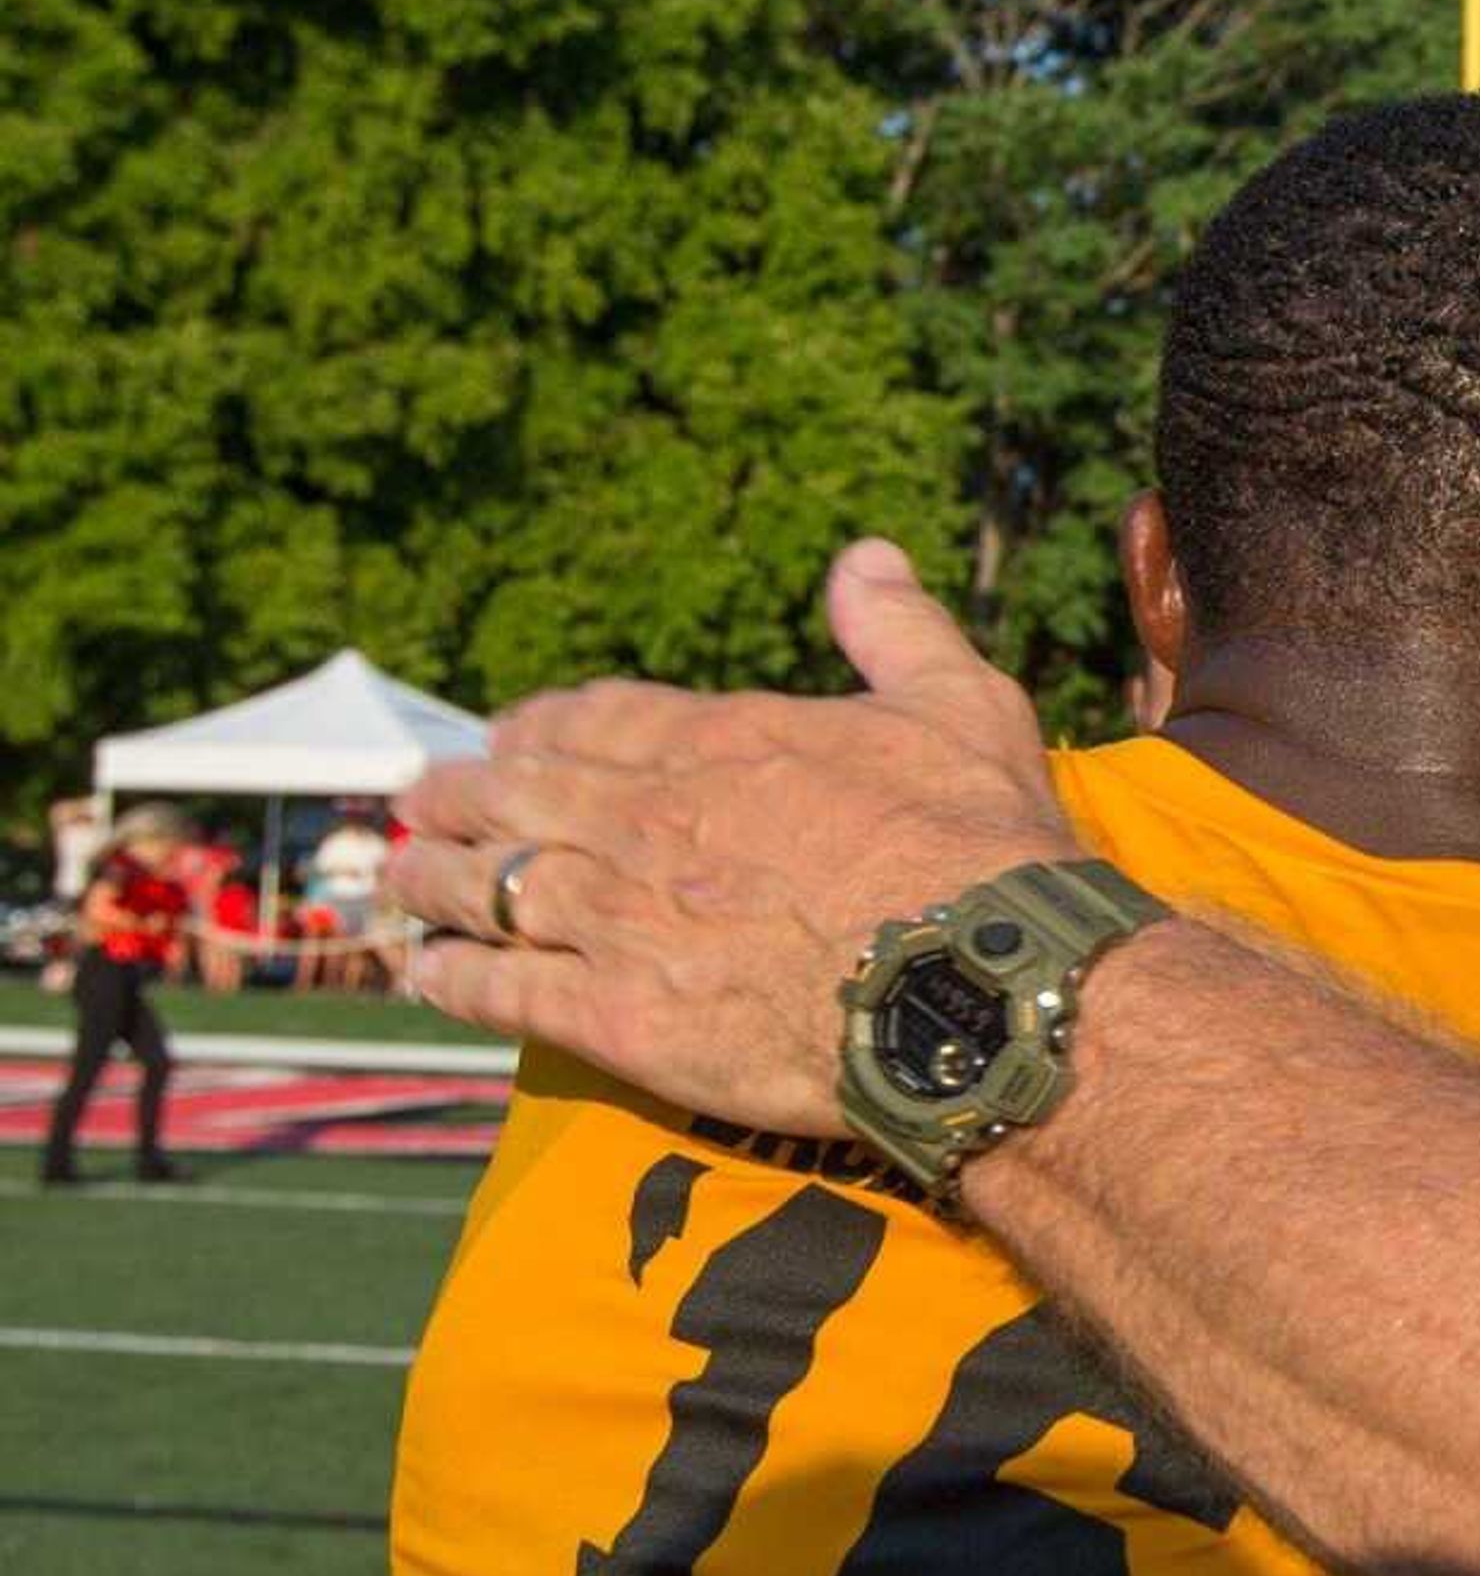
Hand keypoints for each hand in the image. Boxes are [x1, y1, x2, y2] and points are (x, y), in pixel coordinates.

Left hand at [388, 541, 1078, 1131]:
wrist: (976, 984)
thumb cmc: (980, 847)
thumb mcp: (960, 706)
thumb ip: (898, 631)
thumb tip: (867, 556)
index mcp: (717, 741)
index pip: (591, 719)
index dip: (538, 728)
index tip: (508, 738)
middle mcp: (644, 821)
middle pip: (513, 797)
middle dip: (455, 797)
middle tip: (419, 802)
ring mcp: (618, 921)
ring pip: (486, 887)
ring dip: (431, 880)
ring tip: (402, 882)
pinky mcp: (616, 1019)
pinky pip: (501, 990)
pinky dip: (451, 977)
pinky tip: (423, 973)